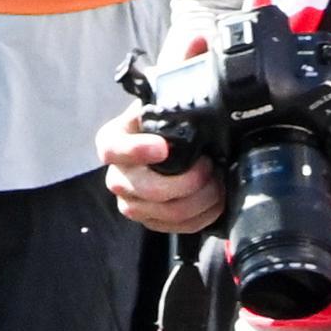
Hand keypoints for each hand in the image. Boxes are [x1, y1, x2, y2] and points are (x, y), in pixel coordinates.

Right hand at [99, 105, 226, 236]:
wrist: (177, 146)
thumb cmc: (171, 122)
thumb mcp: (163, 104)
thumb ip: (167, 104)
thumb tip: (188, 104)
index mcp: (113, 141)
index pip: (112, 148)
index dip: (136, 150)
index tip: (163, 147)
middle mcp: (118, 176)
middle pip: (144, 188)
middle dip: (185, 181)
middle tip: (209, 165)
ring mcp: (132, 203)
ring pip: (165, 212)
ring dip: (199, 199)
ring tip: (218, 181)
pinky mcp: (152, 221)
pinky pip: (177, 227)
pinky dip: (202, 215)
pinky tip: (216, 199)